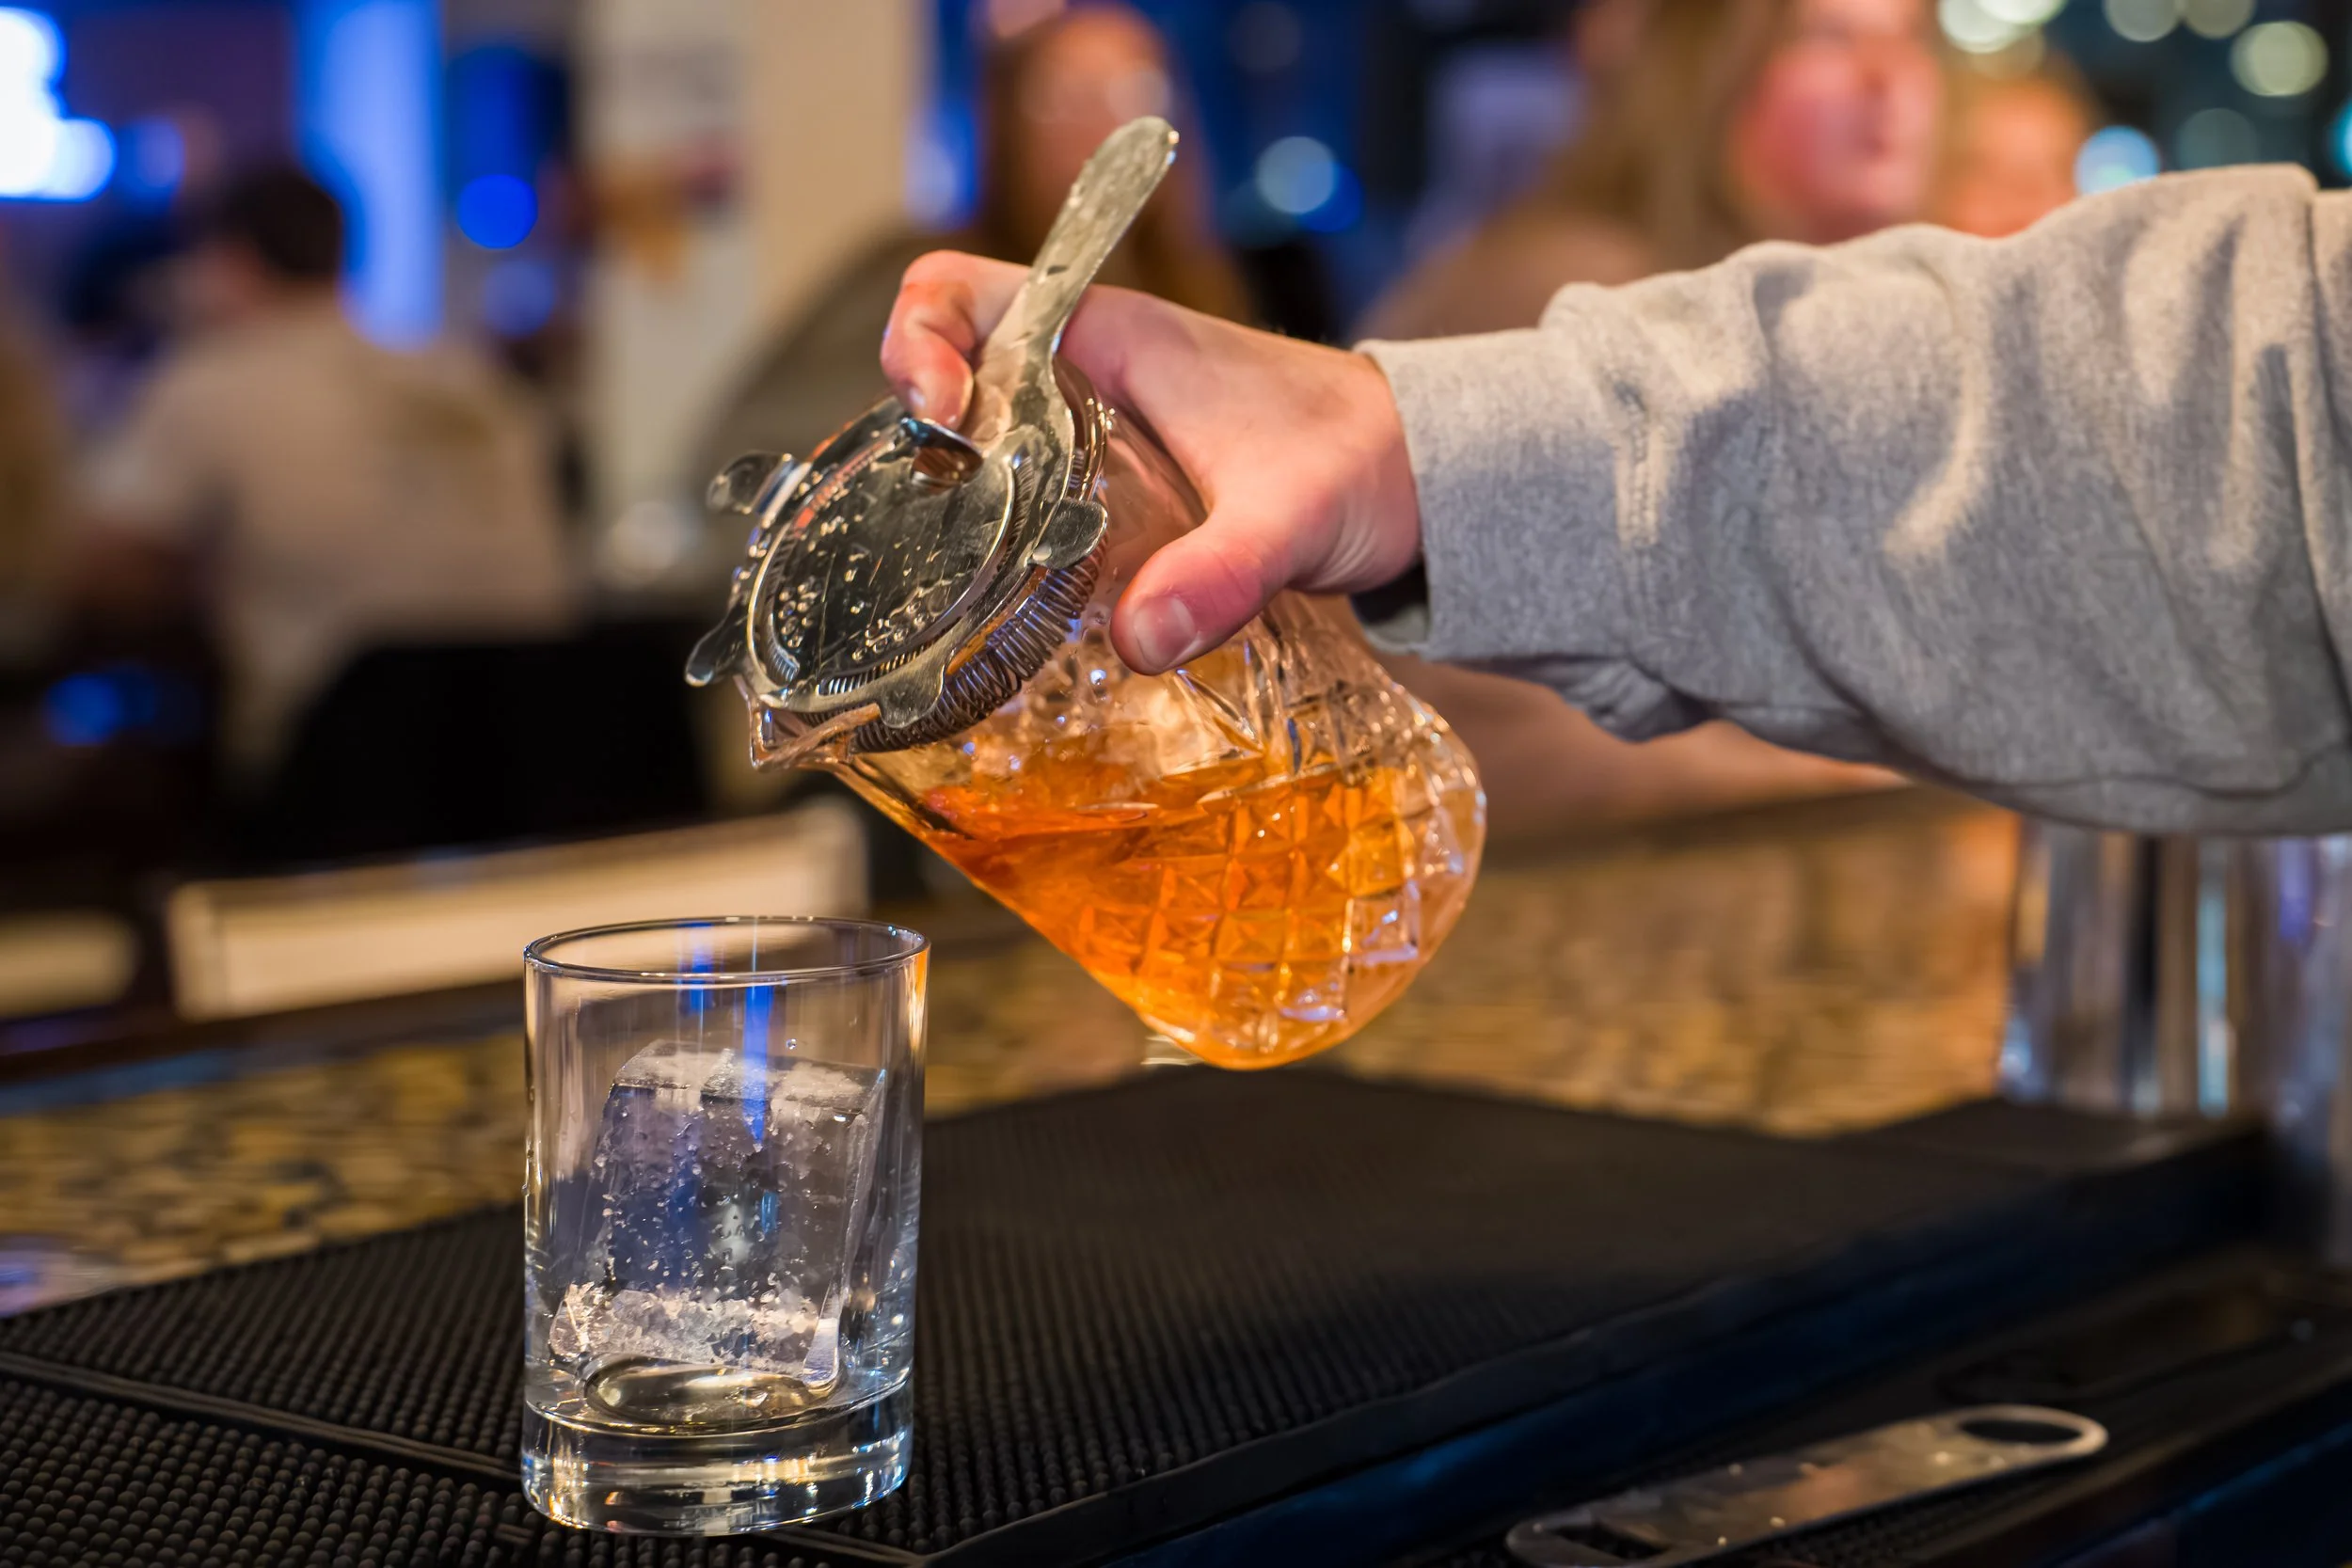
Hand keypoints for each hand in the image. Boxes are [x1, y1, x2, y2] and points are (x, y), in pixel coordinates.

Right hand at [880, 252, 1422, 673]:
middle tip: (926, 517)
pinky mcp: (1113, 490)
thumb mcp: (1293, 518)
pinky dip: (1001, 536)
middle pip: (950, 377)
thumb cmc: (1363, 460)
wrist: (1421, 480)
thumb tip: (1139, 640)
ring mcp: (1095, 432)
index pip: (963, 288)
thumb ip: (1221, 574)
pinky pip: (1023, 495)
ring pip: (981, 444)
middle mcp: (1087, 375)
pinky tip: (1008, 600)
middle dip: (917, 440)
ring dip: (953, 498)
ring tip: (950, 570)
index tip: (933, 411)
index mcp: (1112, 336)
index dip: (918, 335)